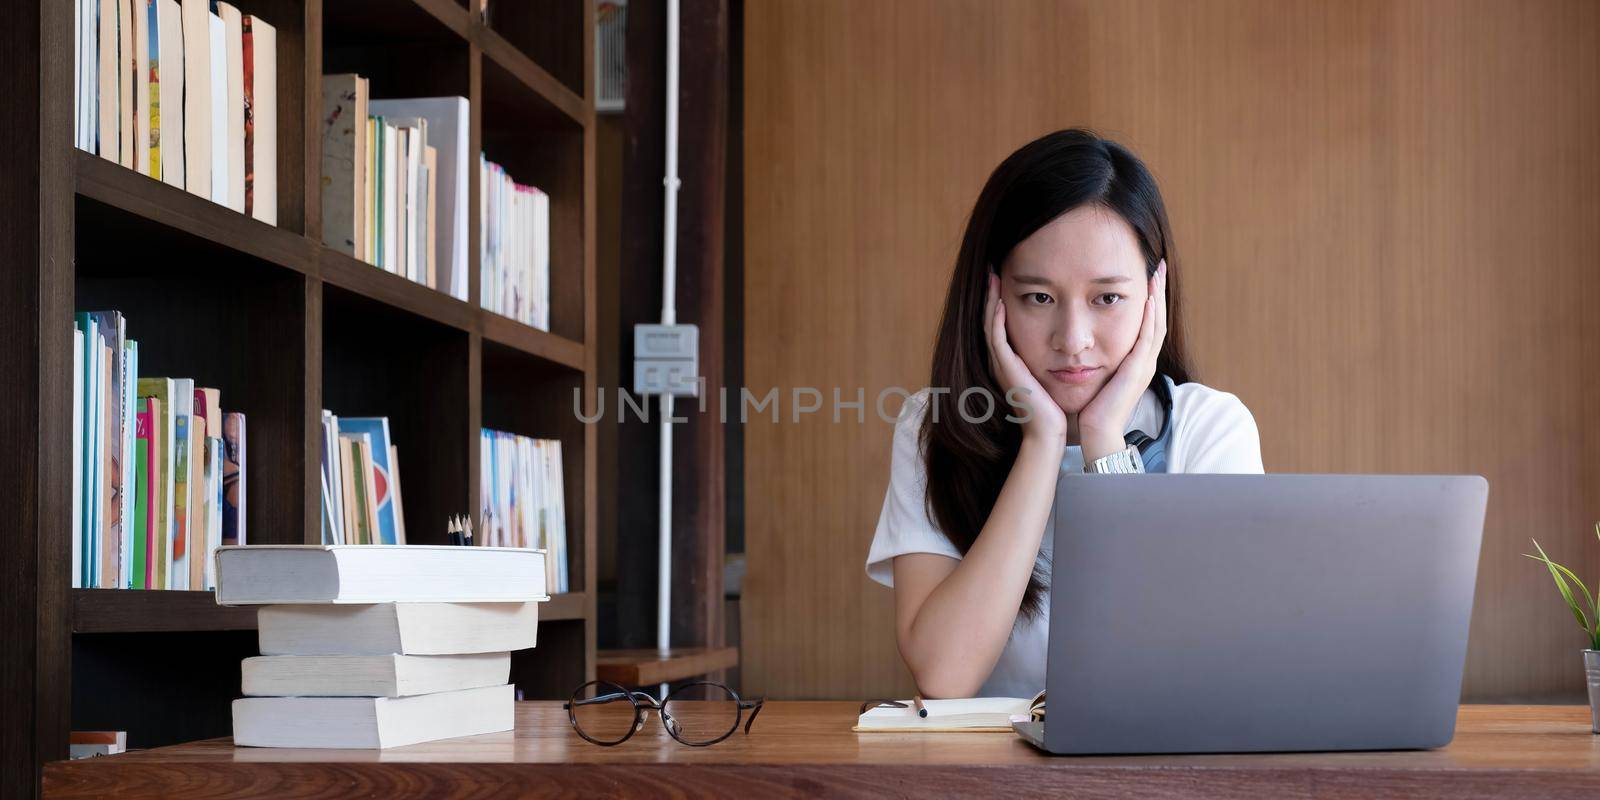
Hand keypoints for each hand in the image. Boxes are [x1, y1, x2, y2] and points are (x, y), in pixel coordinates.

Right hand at [985, 272, 1067, 445]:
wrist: (1049, 433)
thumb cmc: (1055, 408)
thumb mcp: (1052, 377)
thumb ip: (1052, 360)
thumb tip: (1069, 344)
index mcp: (1011, 361)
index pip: (1001, 324)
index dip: (1001, 301)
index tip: (1006, 279)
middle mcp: (1002, 360)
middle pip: (991, 319)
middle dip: (991, 294)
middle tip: (992, 270)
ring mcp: (1001, 365)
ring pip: (990, 324)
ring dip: (991, 300)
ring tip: (992, 277)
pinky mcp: (1006, 369)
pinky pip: (997, 339)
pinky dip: (997, 319)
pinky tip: (1001, 302)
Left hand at [1077, 260, 1167, 460]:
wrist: (1096, 431)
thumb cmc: (1092, 408)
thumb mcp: (1097, 375)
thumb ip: (1098, 358)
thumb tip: (1086, 343)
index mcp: (1136, 361)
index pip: (1147, 323)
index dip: (1150, 299)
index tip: (1148, 276)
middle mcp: (1144, 361)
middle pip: (1157, 318)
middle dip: (1158, 291)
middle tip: (1158, 265)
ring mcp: (1144, 365)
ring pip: (1156, 323)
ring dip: (1158, 297)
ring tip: (1157, 273)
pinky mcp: (1137, 370)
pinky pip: (1147, 338)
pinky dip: (1150, 318)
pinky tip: (1149, 299)